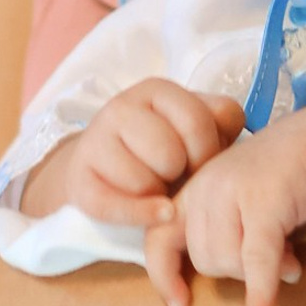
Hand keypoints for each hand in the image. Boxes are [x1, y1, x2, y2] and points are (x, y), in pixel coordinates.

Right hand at [26, 82, 244, 226]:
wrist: (111, 171)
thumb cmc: (168, 151)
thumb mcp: (201, 129)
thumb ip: (222, 121)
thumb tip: (227, 129)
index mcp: (158, 91)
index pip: (197, 121)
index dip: (208, 151)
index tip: (202, 161)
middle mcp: (122, 106)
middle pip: (169, 154)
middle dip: (181, 174)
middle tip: (177, 176)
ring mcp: (96, 140)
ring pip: (144, 181)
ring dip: (158, 193)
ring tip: (158, 186)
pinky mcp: (79, 178)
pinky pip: (115, 206)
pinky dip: (142, 215)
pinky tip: (158, 213)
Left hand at [148, 109, 305, 305]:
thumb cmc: (290, 175)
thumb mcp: (244, 199)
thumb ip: (230, 232)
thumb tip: (240, 280)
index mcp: (196, 188)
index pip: (160, 239)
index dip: (164, 275)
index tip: (179, 304)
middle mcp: (206, 188)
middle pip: (204, 260)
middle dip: (236, 272)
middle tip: (271, 262)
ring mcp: (232, 193)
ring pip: (227, 263)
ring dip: (258, 275)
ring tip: (288, 261)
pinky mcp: (264, 205)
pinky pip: (255, 263)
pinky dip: (259, 295)